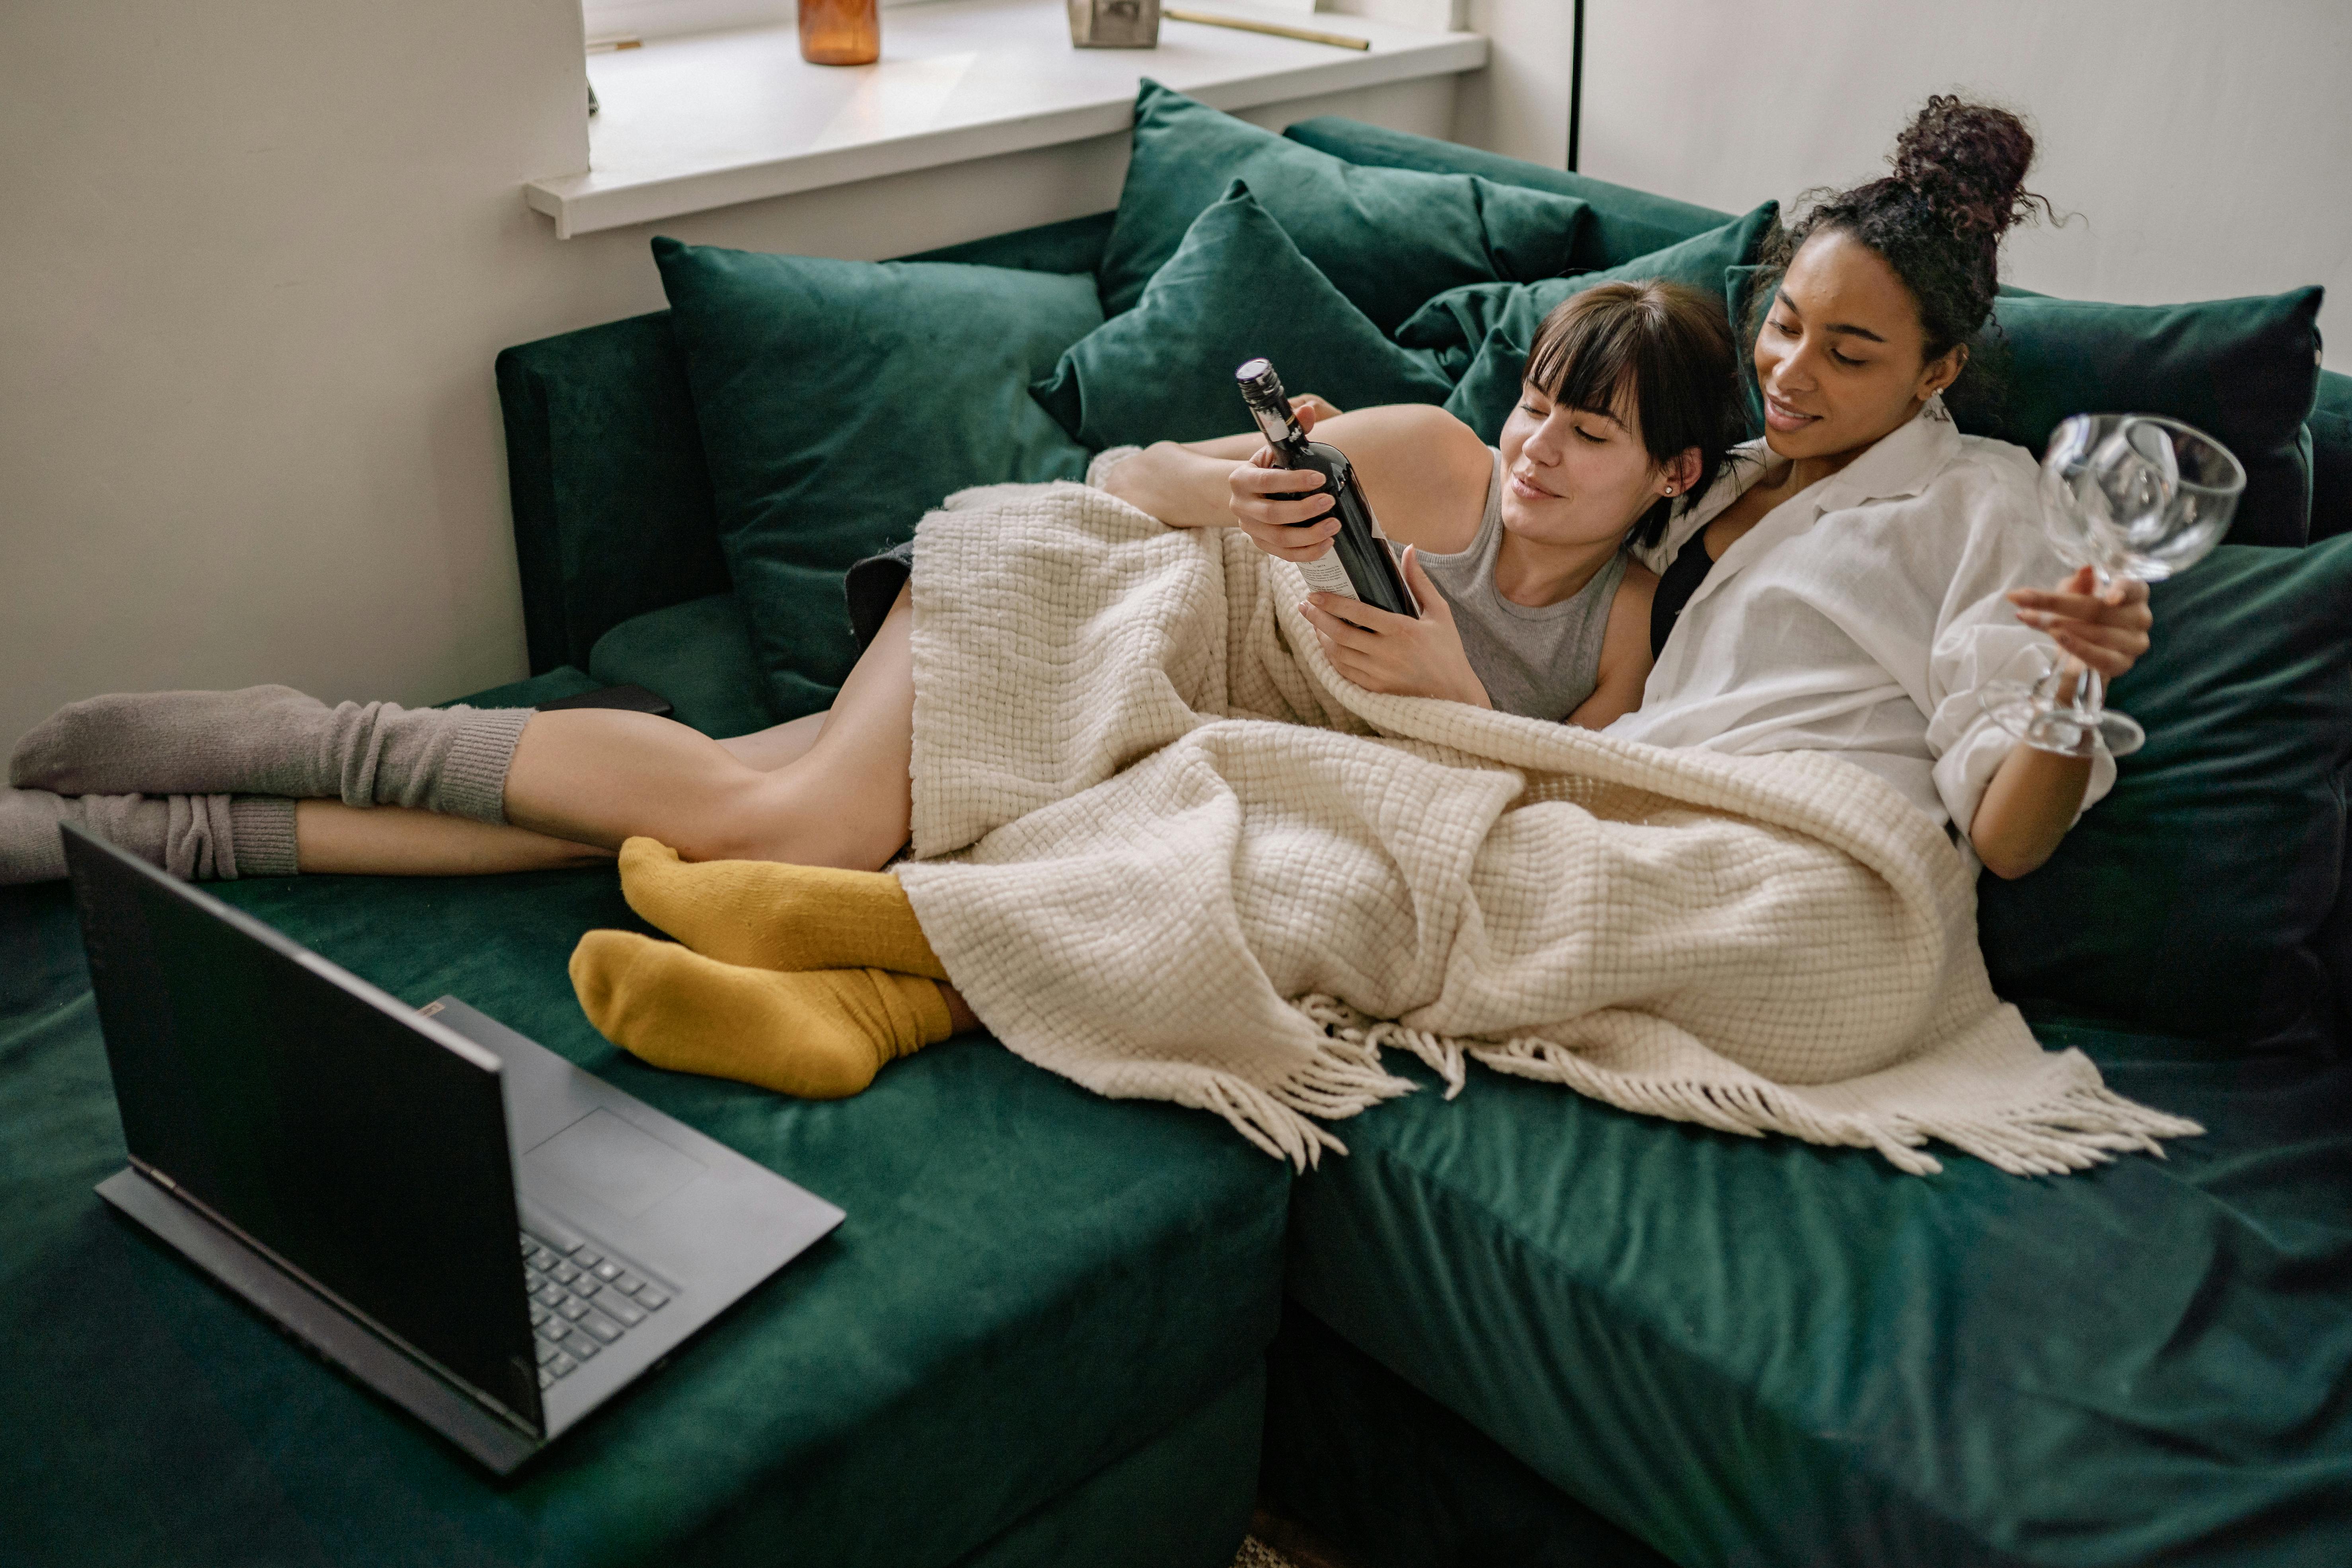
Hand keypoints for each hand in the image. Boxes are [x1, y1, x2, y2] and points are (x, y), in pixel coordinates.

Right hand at [1225, 396, 1343, 561]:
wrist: (1249, 491)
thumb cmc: (1269, 466)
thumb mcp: (1276, 448)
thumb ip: (1292, 430)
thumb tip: (1307, 410)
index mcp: (1240, 478)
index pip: (1266, 481)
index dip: (1293, 481)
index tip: (1319, 477)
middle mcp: (1239, 505)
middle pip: (1272, 514)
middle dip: (1303, 510)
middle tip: (1329, 501)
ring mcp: (1249, 528)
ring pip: (1278, 539)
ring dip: (1309, 535)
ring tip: (1334, 525)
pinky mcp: (1260, 544)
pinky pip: (1283, 554)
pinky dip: (1306, 552)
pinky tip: (1327, 543)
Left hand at [1299, 547, 1490, 706]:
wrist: (1454, 693)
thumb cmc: (1447, 649)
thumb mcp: (1439, 612)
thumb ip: (1419, 581)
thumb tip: (1409, 549)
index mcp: (1402, 630)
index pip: (1358, 613)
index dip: (1332, 603)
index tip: (1315, 593)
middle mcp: (1387, 653)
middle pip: (1341, 634)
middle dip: (1317, 618)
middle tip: (1304, 605)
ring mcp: (1379, 674)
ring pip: (1338, 654)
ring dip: (1321, 637)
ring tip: (1313, 621)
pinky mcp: (1375, 689)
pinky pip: (1344, 672)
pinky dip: (1331, 657)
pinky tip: (1326, 645)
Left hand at [2006, 566, 2153, 679]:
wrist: (2084, 649)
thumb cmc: (2084, 614)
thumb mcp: (2077, 593)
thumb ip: (2079, 583)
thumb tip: (2085, 570)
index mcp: (2136, 593)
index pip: (2133, 587)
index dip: (2122, 590)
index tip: (2108, 596)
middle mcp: (2140, 617)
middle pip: (2098, 609)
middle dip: (2057, 603)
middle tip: (2023, 599)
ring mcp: (2134, 643)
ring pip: (2095, 632)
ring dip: (2058, 624)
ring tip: (2029, 617)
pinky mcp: (2122, 664)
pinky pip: (2099, 657)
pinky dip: (2076, 647)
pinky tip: (2057, 636)